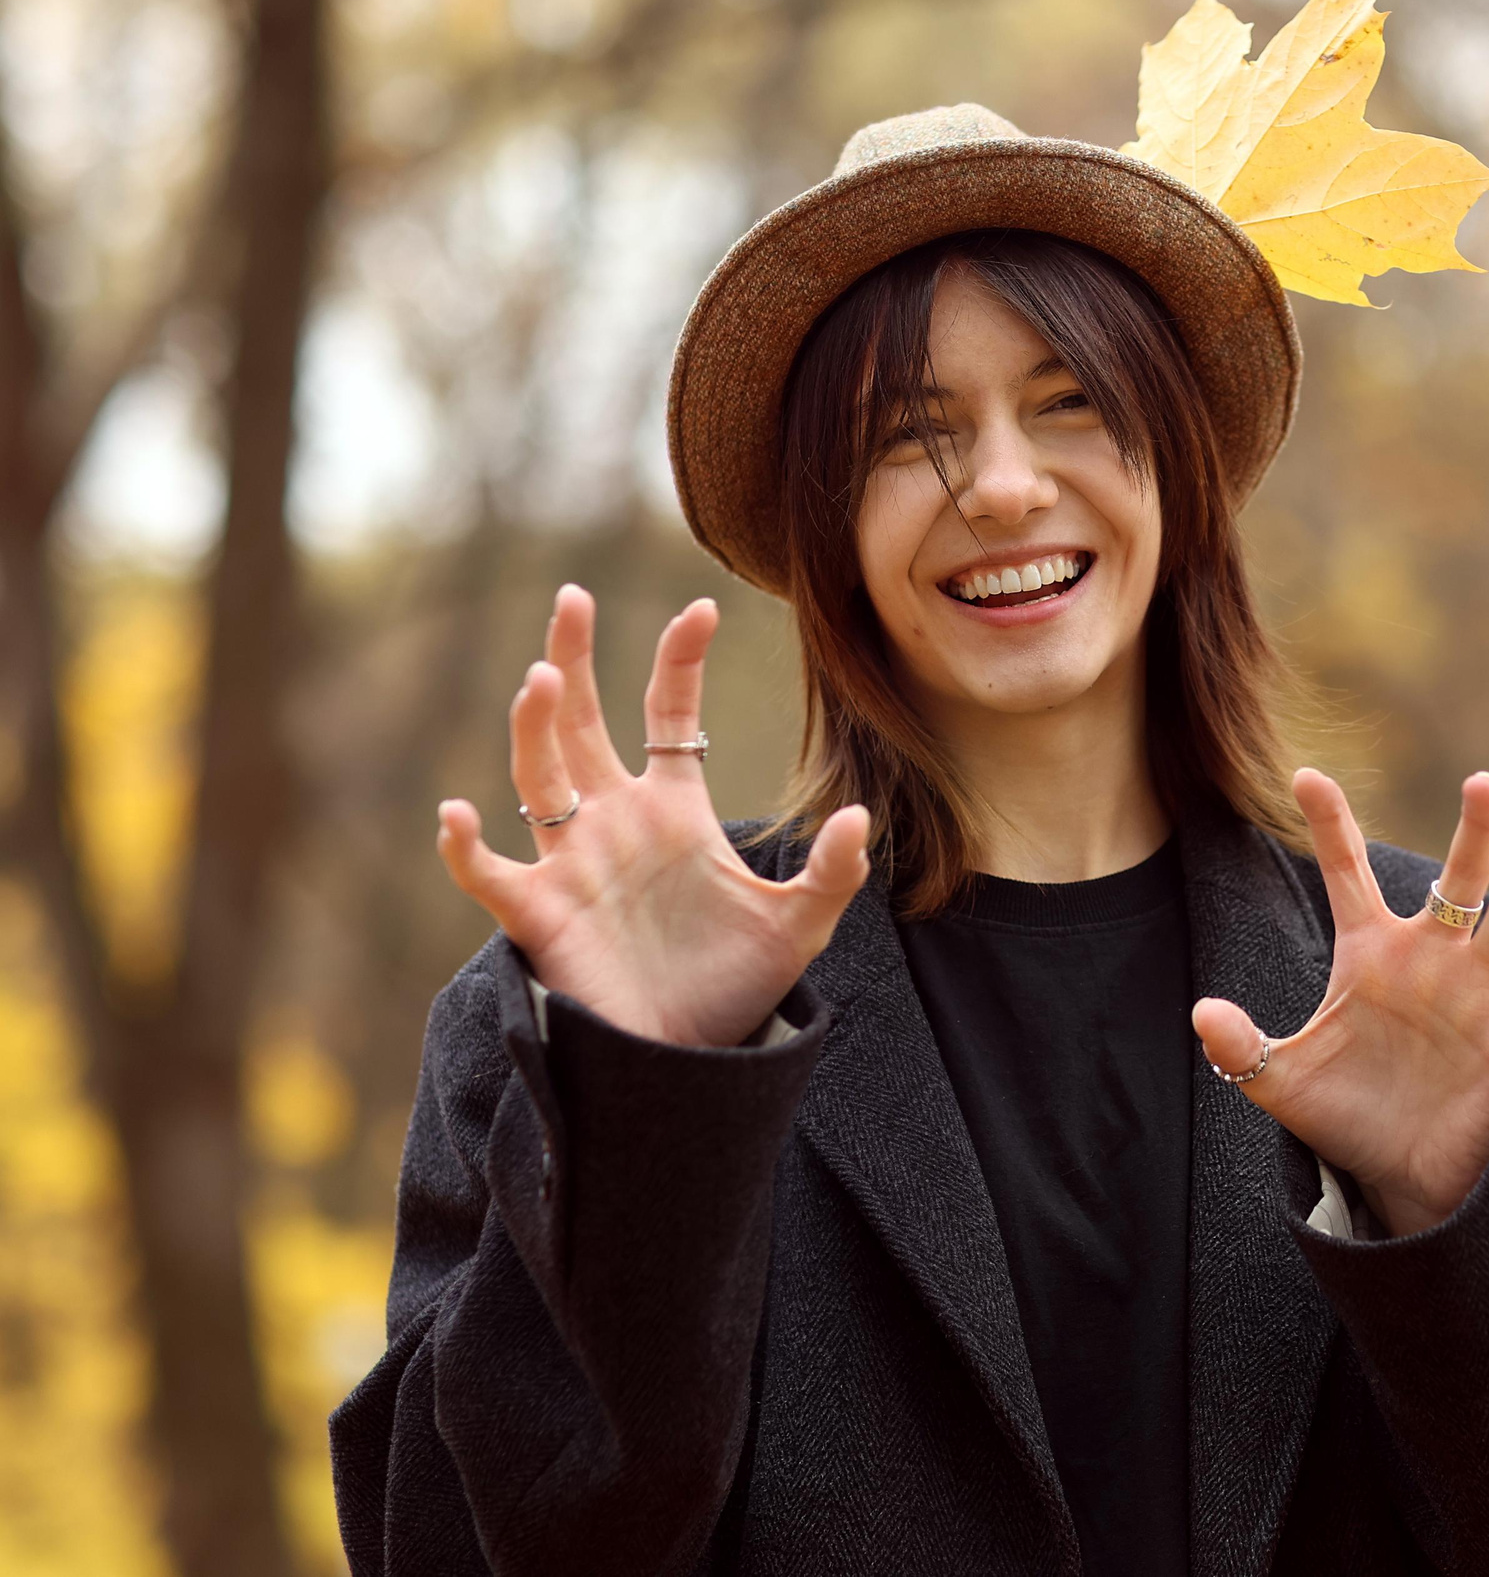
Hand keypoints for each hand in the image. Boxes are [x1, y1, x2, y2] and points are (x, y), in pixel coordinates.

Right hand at [434, 583, 871, 1047]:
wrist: (687, 1059)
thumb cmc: (735, 987)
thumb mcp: (798, 926)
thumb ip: (832, 872)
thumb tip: (860, 817)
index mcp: (675, 809)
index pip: (669, 716)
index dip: (679, 661)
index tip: (701, 608)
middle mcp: (614, 821)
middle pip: (585, 722)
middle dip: (575, 658)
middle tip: (571, 597)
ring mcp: (572, 862)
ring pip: (538, 775)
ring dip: (536, 729)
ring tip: (543, 680)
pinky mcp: (539, 913)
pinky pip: (489, 872)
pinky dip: (466, 846)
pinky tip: (460, 814)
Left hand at [1192, 768, 1488, 1236]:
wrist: (1400, 1174)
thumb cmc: (1346, 1113)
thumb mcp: (1282, 1080)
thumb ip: (1241, 1046)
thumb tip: (1200, 1012)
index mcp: (1371, 951)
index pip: (1346, 873)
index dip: (1329, 824)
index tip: (1306, 774)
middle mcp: (1433, 957)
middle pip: (1456, 879)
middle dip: (1473, 831)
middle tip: (1482, 782)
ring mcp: (1480, 993)